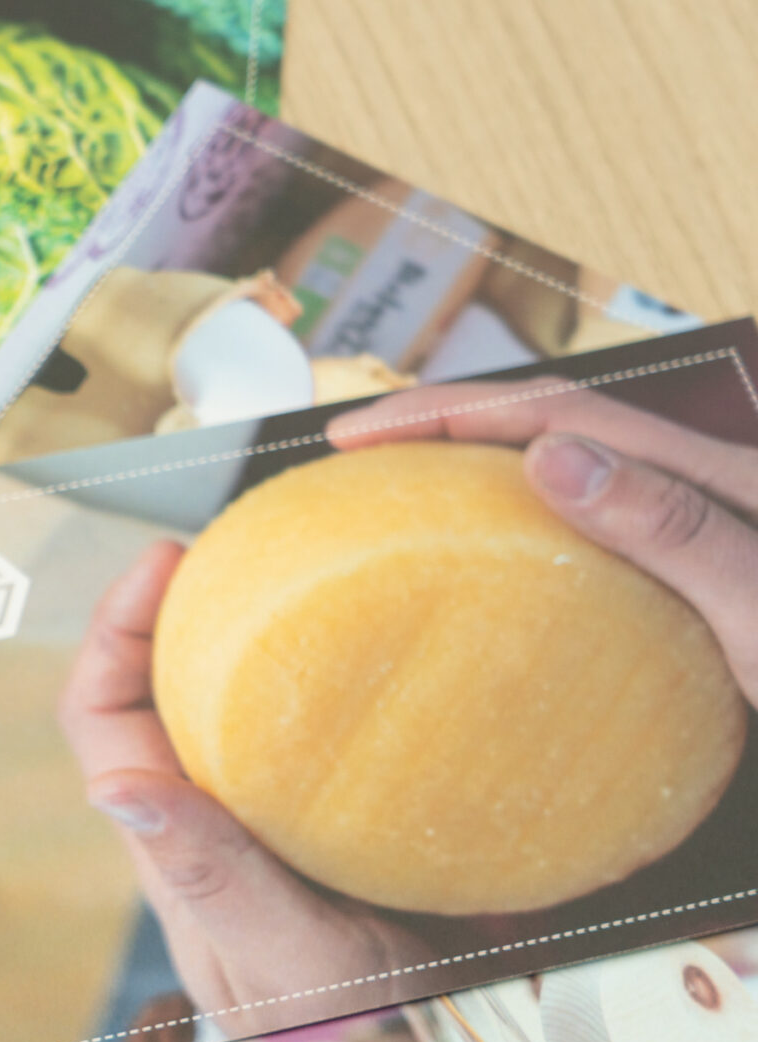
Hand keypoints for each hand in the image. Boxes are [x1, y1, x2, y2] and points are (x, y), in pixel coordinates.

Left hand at [59, 542, 430, 1032]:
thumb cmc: (362, 1040)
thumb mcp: (293, 958)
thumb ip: (216, 875)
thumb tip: (115, 783)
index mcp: (178, 860)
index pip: (102, 724)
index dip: (115, 632)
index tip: (170, 559)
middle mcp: (210, 842)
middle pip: (157, 703)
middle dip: (180, 612)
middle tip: (245, 539)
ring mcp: (270, 842)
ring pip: (230, 722)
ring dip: (250, 644)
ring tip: (307, 575)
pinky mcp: (339, 845)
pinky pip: (309, 749)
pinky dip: (328, 691)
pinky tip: (383, 660)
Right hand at [329, 382, 757, 702]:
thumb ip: (680, 531)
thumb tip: (554, 456)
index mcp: (721, 483)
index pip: (562, 416)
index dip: (451, 411)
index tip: (354, 435)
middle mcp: (716, 498)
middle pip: (563, 431)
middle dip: (452, 428)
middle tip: (353, 464)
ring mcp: (716, 543)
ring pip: (584, 483)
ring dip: (488, 476)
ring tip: (406, 507)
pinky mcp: (717, 598)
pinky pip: (604, 550)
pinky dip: (533, 542)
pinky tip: (503, 590)